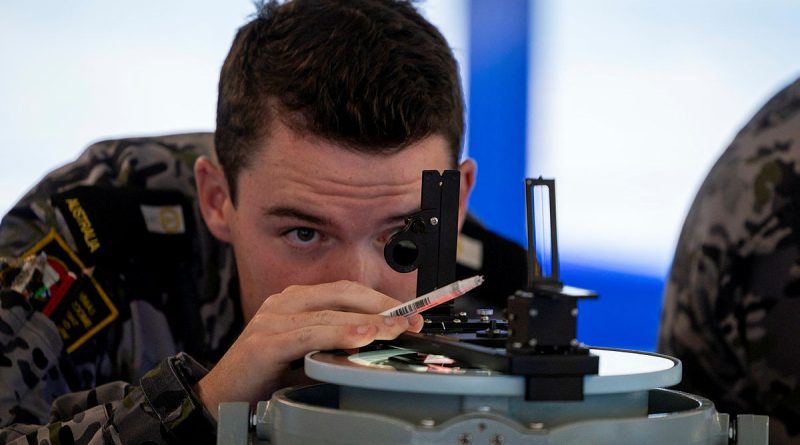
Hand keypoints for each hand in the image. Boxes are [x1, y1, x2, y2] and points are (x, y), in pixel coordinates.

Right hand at [194, 280, 422, 416]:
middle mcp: (284, 303)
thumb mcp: (310, 358)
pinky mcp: (265, 342)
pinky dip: (339, 335)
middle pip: (342, 294)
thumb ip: (337, 348)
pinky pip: (309, 334)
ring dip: (367, 321)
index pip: (346, 291)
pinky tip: (361, 339)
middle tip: (410, 320)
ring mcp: (272, 320)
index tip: (409, 313)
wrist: (221, 400)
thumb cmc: (265, 378)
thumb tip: (377, 345)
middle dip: (381, 306)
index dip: (380, 299)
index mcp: (295, 301)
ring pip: (330, 313)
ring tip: (394, 329)